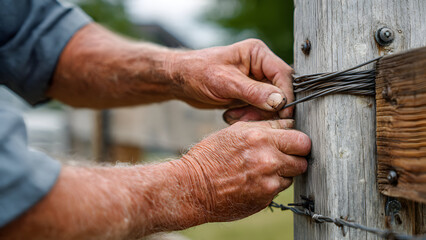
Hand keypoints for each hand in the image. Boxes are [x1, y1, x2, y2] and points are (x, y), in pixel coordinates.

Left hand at [167, 39, 293, 120]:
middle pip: (279, 92)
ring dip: (255, 115)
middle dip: (267, 109)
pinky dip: (248, 117)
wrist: (179, 81)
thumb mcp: (225, 82)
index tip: (283, 113)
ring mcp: (255, 82)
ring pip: (270, 105)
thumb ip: (253, 92)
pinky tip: (231, 115)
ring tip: (234, 115)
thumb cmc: (197, 72)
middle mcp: (260, 67)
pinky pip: (258, 111)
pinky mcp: (249, 96)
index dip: (286, 95)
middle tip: (249, 118)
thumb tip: (281, 101)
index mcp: (257, 54)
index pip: (283, 74)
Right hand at [176, 119, 310, 221]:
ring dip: (285, 170)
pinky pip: (281, 187)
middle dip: (296, 153)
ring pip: (295, 172)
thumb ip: (264, 127)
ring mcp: (269, 180)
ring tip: (263, 168)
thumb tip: (288, 126)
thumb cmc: (210, 156)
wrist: (194, 187)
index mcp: (260, 137)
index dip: (294, 137)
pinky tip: (255, 180)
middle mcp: (268, 158)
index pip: (298, 134)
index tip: (290, 140)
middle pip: (304, 153)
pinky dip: (273, 184)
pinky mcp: (266, 197)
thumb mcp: (234, 131)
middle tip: (284, 154)